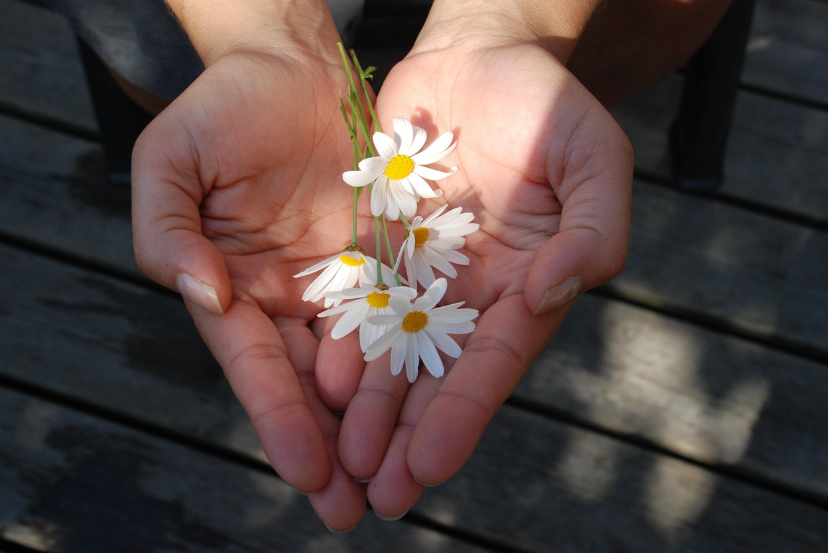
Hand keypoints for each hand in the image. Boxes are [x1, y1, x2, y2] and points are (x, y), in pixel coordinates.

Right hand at [131, 48, 374, 529]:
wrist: (292, 65)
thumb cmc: (222, 108)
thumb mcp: (171, 162)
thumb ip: (167, 231)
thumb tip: (204, 297)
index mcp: (233, 288)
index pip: (257, 367)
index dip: (279, 420)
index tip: (306, 472)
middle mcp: (288, 299)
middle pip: (310, 385)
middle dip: (330, 448)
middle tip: (353, 510)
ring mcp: (340, 282)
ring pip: (362, 364)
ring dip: (378, 423)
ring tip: (399, 480)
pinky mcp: (385, 258)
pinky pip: (404, 312)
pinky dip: (414, 360)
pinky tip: (434, 404)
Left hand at [333, 40, 632, 517]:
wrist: (479, 56)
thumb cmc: (549, 105)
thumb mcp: (595, 160)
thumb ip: (593, 231)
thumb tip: (551, 294)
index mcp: (526, 285)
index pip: (493, 362)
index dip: (463, 414)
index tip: (430, 466)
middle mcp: (470, 292)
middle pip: (436, 375)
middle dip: (409, 435)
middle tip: (378, 495)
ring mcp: (421, 272)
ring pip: (390, 350)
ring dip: (368, 408)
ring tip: (342, 462)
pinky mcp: (379, 245)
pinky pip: (354, 298)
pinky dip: (339, 341)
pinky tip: (319, 385)